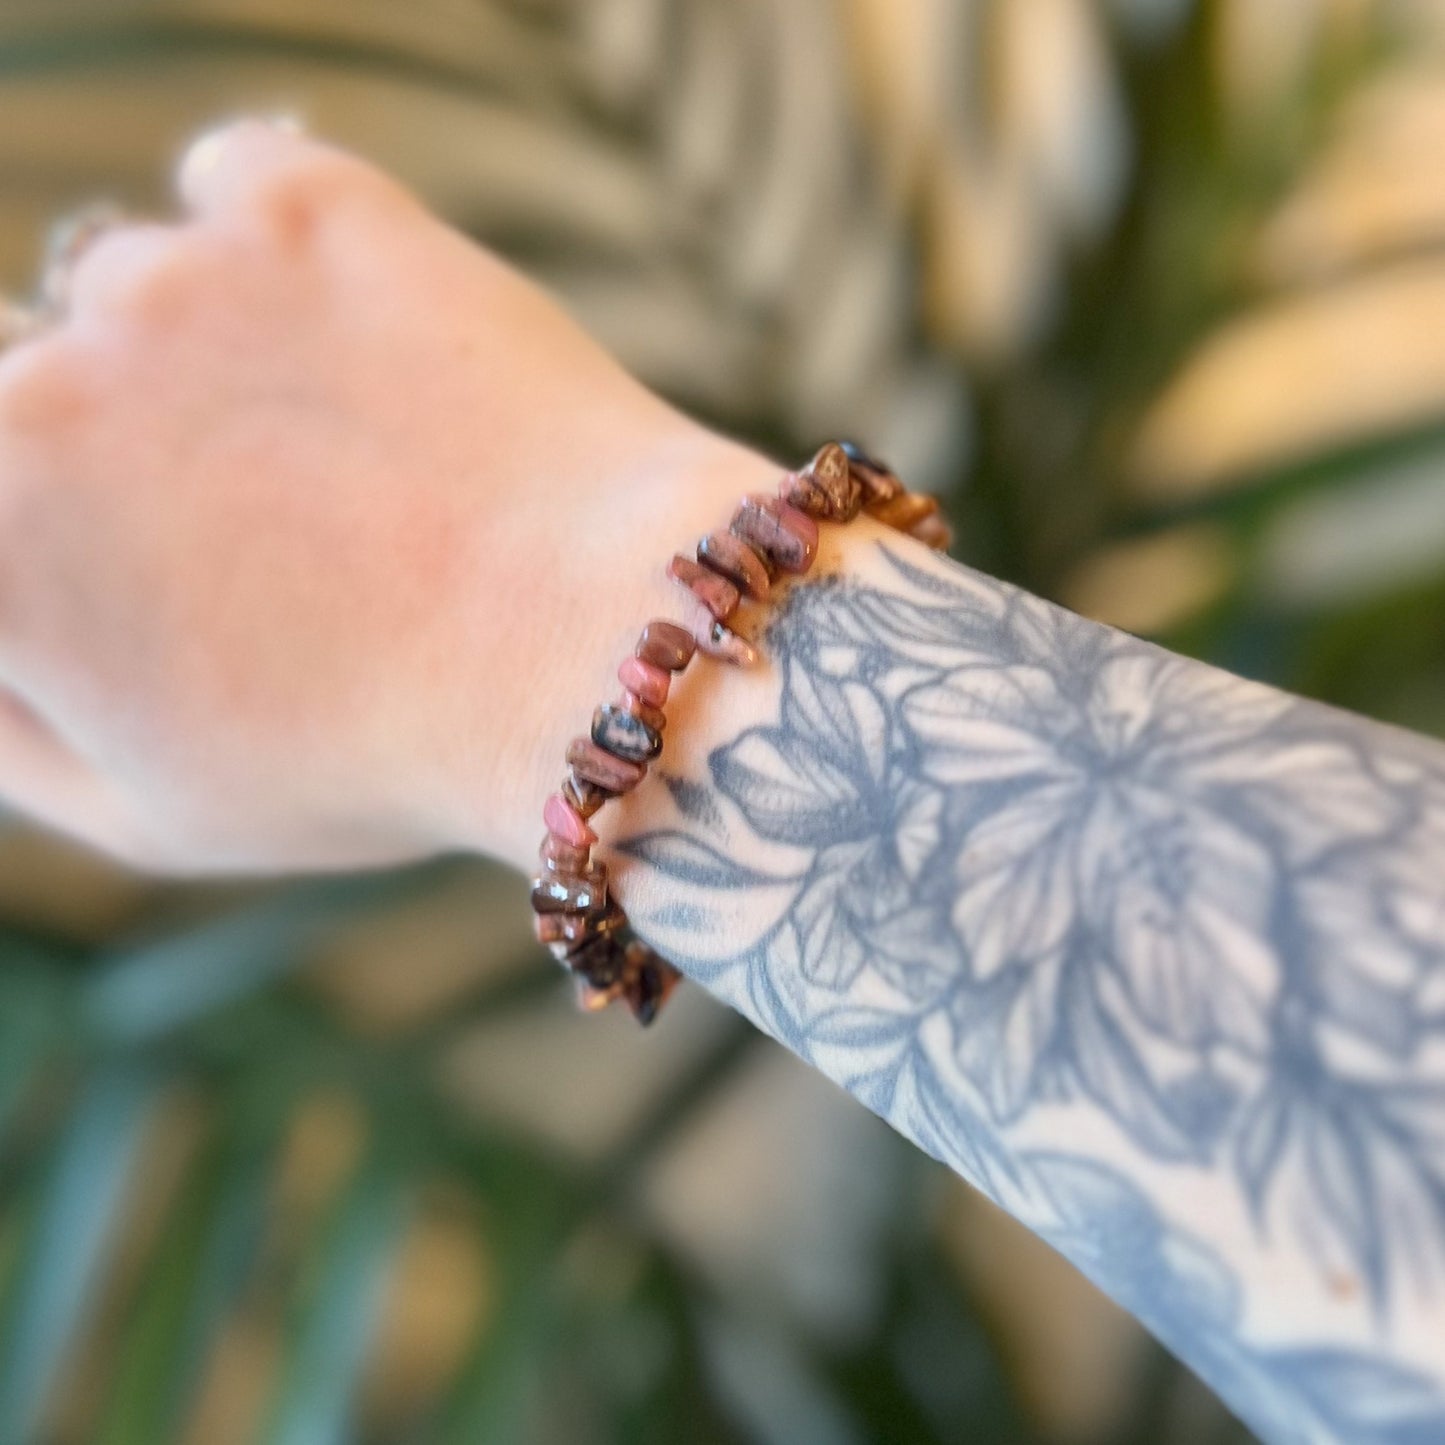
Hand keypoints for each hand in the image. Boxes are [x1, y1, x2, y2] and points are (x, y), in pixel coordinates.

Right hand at [0, 119, 772, 873]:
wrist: (587, 654)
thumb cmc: (379, 756)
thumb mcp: (157, 806)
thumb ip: (9, 726)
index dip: (75, 528)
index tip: (166, 556)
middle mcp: (34, 388)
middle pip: (45, 381)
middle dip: (136, 445)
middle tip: (283, 520)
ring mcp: (174, 283)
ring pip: (150, 289)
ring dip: (220, 350)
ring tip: (361, 453)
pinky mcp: (304, 204)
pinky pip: (244, 187)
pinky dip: (289, 245)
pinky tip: (376, 336)